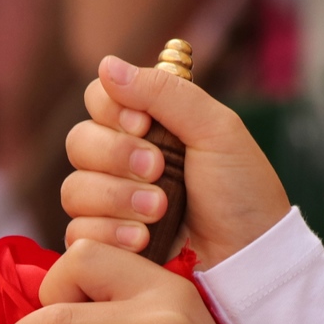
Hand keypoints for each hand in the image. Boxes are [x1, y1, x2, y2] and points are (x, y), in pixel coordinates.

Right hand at [62, 55, 290, 268]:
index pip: (98, 100)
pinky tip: (143, 240)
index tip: (144, 125)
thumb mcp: (216, 130)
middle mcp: (122, 162)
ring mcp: (111, 205)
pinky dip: (110, 233)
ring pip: (74, 189)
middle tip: (157, 170)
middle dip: (117, 156)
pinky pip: (77, 232)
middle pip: (79, 143)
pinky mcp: (106, 245)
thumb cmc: (241, 193)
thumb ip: (164, 92)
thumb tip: (107, 64)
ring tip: (159, 212)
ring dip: (117, 198)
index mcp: (148, 127)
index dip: (112, 110)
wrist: (249, 259)